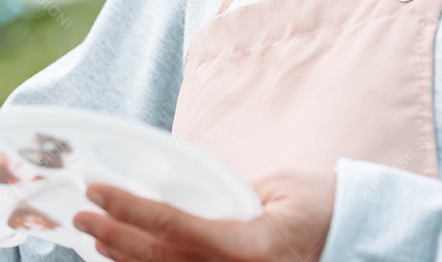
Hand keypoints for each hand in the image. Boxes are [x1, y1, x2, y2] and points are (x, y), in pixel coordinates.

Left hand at [72, 170, 335, 261]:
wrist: (361, 240)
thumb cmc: (321, 206)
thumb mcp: (275, 187)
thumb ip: (223, 193)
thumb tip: (173, 190)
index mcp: (249, 246)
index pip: (172, 226)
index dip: (128, 209)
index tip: (96, 191)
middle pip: (159, 259)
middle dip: (112, 238)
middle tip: (80, 216)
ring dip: (124, 260)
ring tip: (95, 238)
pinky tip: (127, 260)